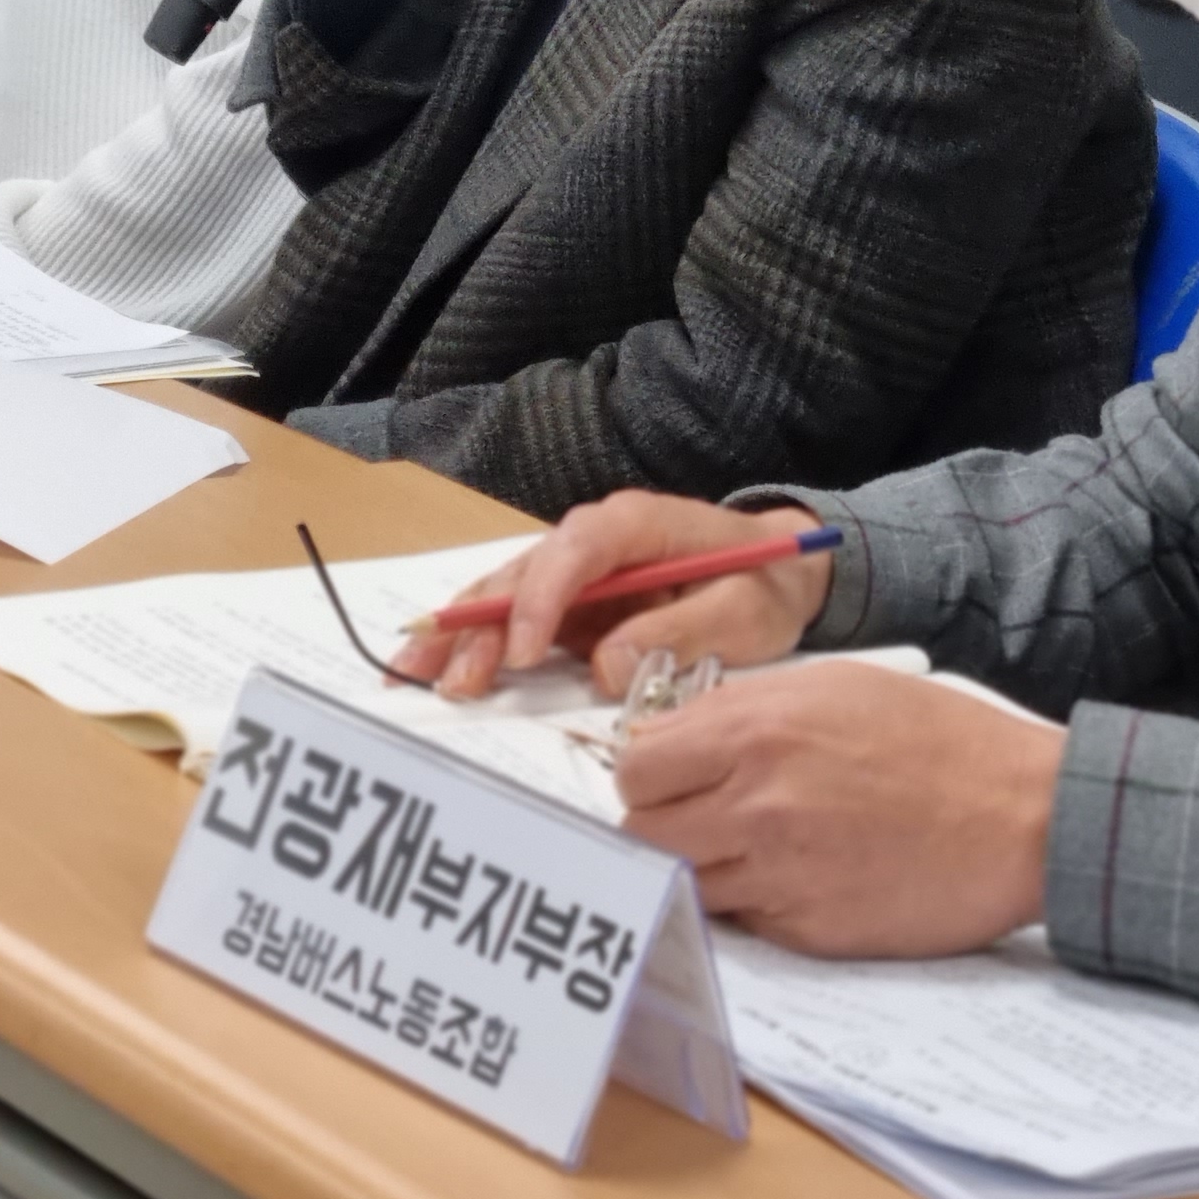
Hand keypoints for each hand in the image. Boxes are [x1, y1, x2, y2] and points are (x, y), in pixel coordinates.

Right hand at [396, 490, 833, 700]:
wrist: (782, 574)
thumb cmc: (765, 586)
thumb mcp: (743, 611)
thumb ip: (679, 631)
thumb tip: (608, 667)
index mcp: (637, 525)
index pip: (576, 549)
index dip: (541, 599)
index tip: (520, 654)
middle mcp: (596, 539)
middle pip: (525, 571)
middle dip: (479, 621)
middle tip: (447, 673)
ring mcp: (579, 572)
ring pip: (507, 593)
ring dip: (462, 632)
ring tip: (416, 671)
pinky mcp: (573, 604)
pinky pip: (515, 619)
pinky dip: (475, 643)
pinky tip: (438, 669)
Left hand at [617, 668, 1062, 956]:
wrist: (1023, 817)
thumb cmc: (937, 739)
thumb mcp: (834, 686)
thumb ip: (739, 709)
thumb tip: (664, 738)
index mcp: (758, 732)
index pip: (636, 768)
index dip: (648, 774)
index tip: (670, 775)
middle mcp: (759, 806)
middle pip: (642, 836)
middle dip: (659, 826)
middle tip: (698, 817)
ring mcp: (783, 877)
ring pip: (682, 887)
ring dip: (701, 870)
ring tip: (751, 847)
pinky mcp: (810, 932)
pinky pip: (744, 921)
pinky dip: (755, 903)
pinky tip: (800, 875)